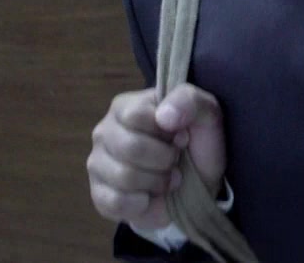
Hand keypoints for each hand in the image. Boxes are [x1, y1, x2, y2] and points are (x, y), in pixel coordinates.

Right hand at [87, 84, 226, 230]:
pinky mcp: (99, 195)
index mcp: (125, 107)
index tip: (180, 137)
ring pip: (124, 176)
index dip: (165, 131)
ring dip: (157, 182)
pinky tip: (149, 197)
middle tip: (175, 161)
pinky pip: (116, 201)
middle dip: (164, 159)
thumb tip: (164, 117)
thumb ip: (189, 101)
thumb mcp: (206, 114)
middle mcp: (105, 132)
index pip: (135, 115)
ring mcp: (97, 164)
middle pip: (130, 147)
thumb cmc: (196, 144)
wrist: (197, 185)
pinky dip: (142, 203)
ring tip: (166, 179)